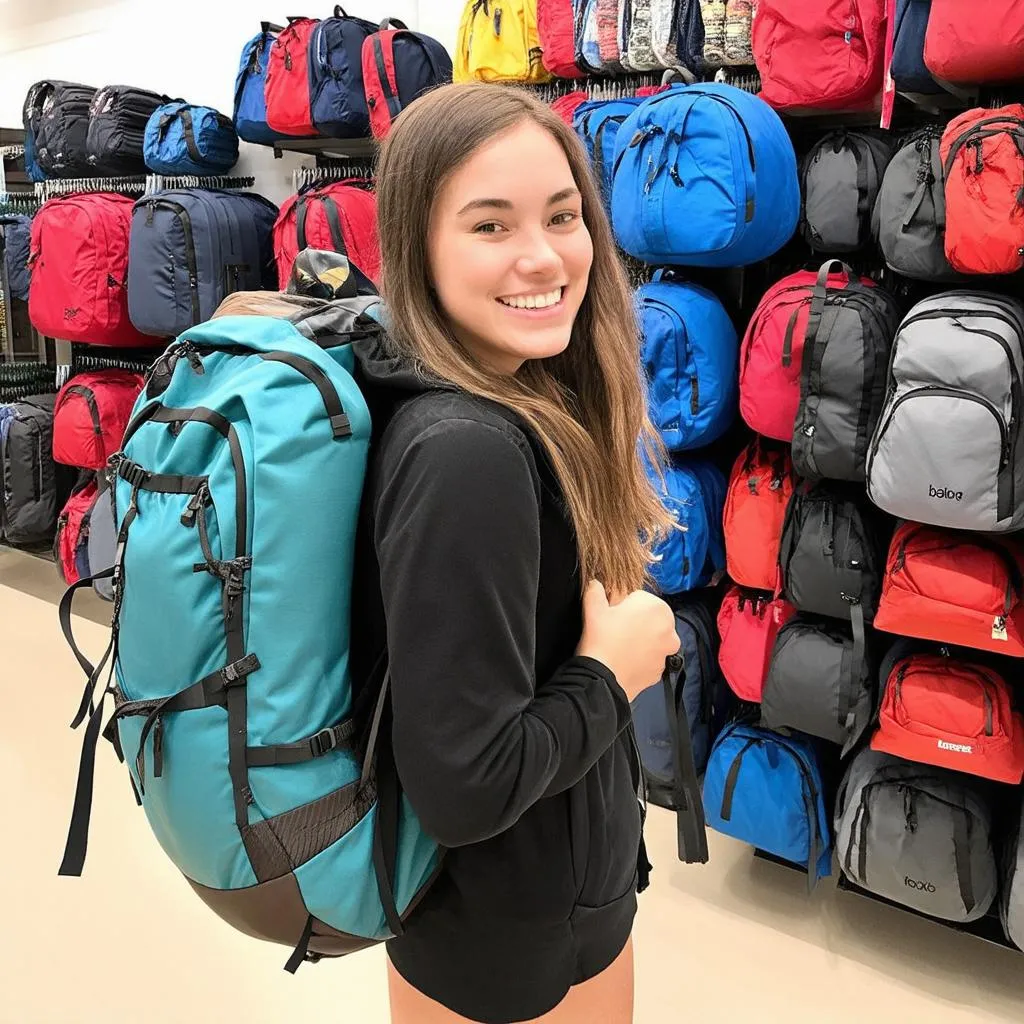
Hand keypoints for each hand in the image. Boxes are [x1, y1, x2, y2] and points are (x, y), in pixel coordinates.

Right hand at [576, 580, 679, 702]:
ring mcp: (667, 652)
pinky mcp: (661, 671)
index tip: (611, 615)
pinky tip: (624, 660)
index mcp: (657, 608)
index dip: (622, 605)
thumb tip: (596, 584)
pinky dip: (641, 658)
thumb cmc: (601, 638)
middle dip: (635, 622)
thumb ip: (595, 589)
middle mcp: (669, 629)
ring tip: (618, 647)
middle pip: (649, 619)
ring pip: (652, 639)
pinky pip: (651, 658)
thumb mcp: (593, 607)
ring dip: (640, 640)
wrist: (603, 679)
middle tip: (614, 631)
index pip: (639, 599)